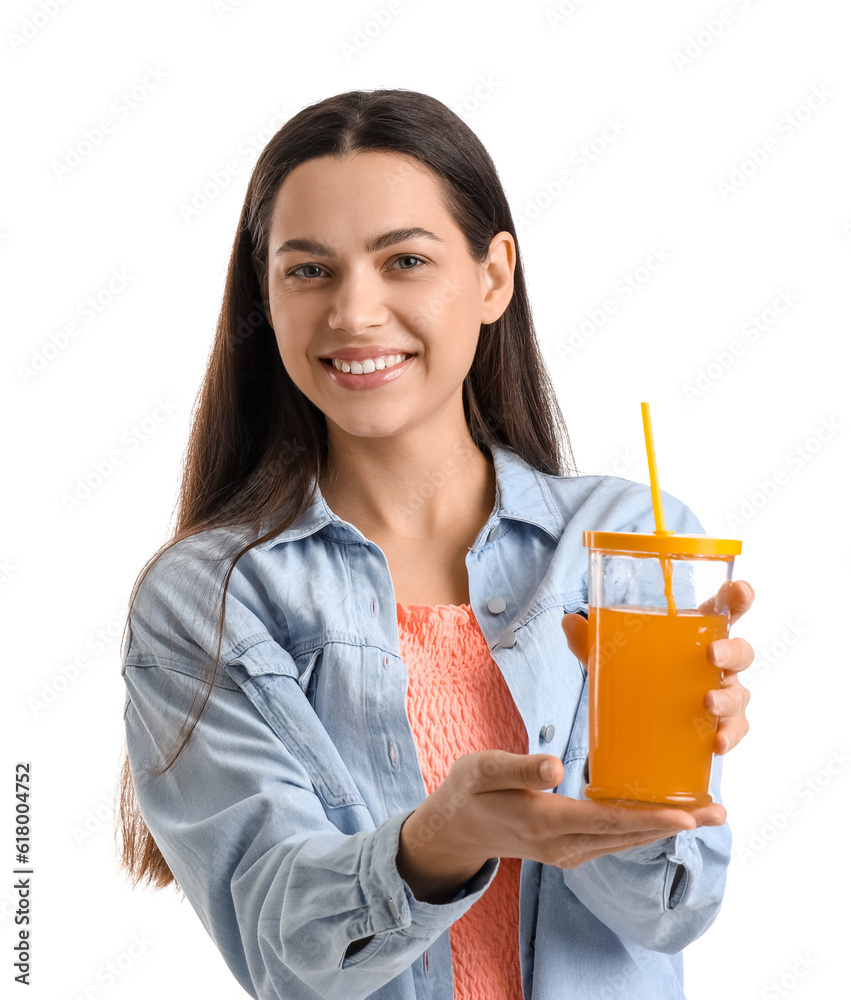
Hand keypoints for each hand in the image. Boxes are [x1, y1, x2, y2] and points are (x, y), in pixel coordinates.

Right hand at [397, 750, 725, 902]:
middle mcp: (562, 845)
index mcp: (544, 821)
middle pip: (628, 836)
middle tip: (718, 812)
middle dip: (674, 825)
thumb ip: (520, 767)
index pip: (607, 821)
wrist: (455, 829)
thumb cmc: (468, 791)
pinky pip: (612, 840)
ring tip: (702, 814)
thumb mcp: (483, 769)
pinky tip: (659, 814)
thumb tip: (558, 766)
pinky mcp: (568, 850)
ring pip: (624, 841)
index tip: (687, 816)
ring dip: (663, 829)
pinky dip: (640, 828)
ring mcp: (567, 853)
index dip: (649, 819)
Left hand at [561, 579, 755, 756]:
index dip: (738, 598)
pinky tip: (716, 743)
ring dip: (728, 698)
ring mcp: (723, 695)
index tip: (740, 590)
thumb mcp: (609, 658)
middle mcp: (717, 664)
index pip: (725, 610)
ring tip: (707, 703)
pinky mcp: (721, 727)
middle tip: (712, 654)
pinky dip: (730, 736)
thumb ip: (590, 641)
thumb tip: (568, 620)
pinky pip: (735, 730)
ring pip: (740, 693)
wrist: (638, 727)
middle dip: (732, 650)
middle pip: (741, 651)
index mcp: (696, 635)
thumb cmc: (637, 677)